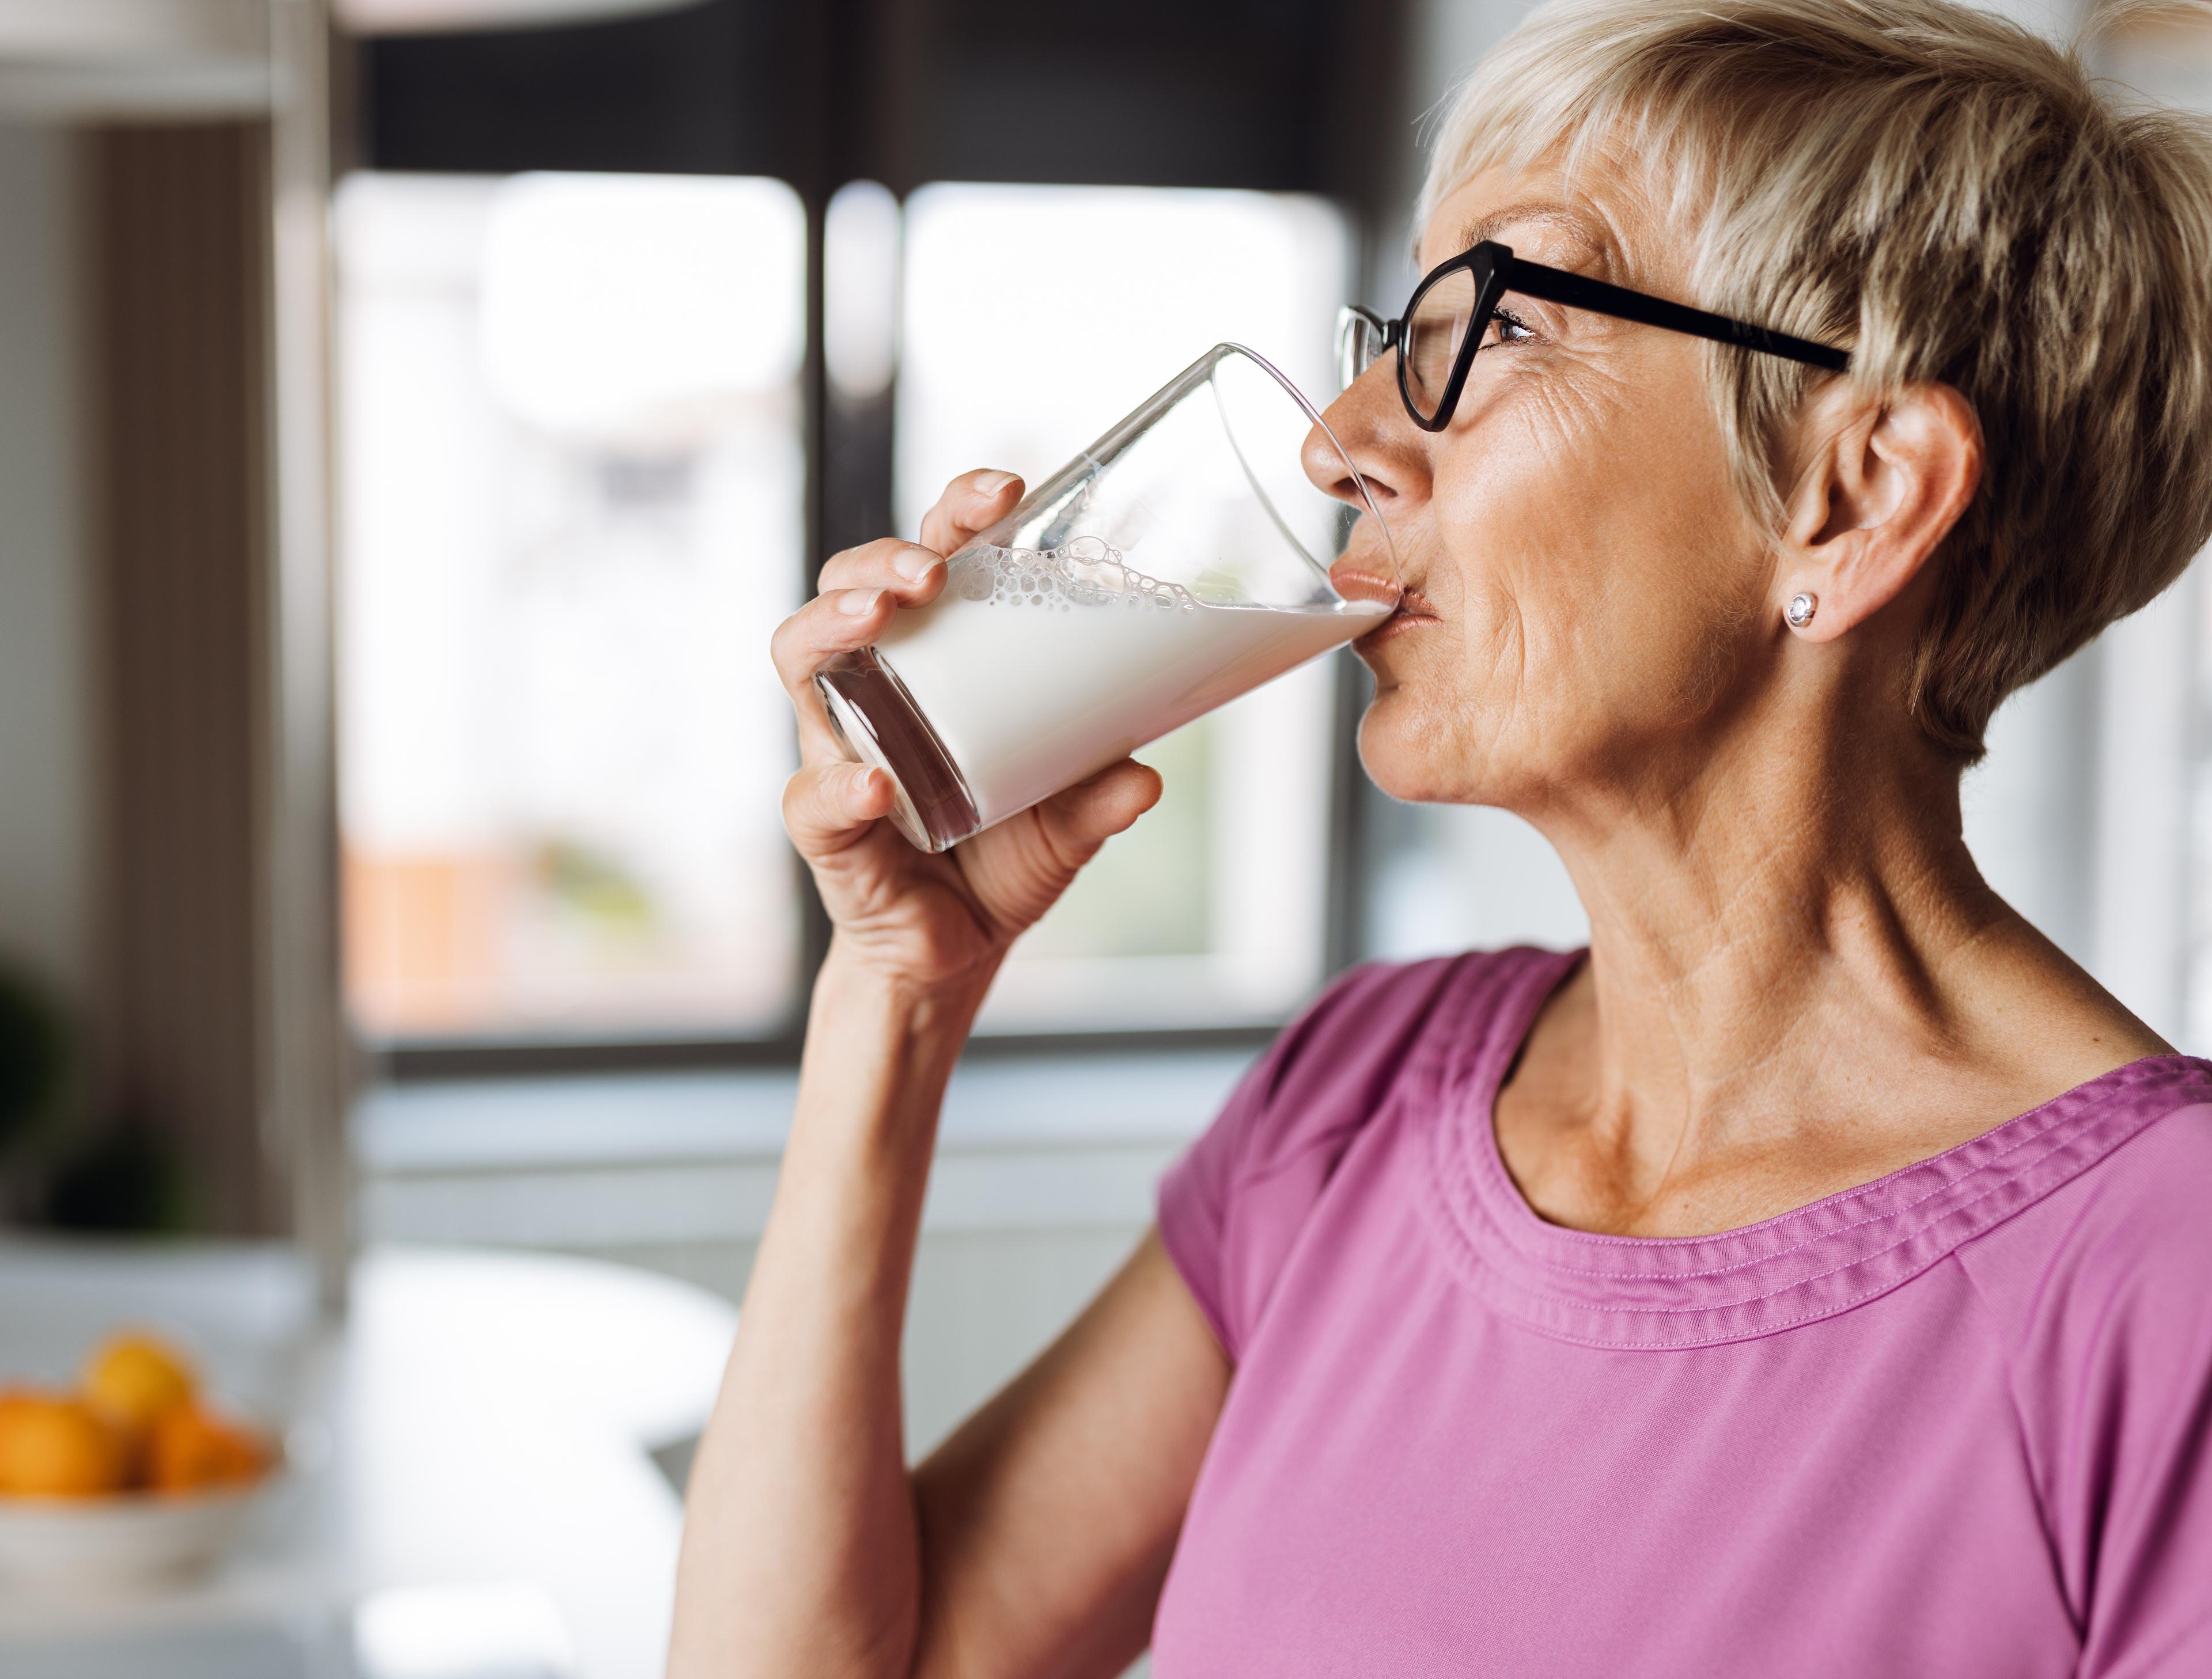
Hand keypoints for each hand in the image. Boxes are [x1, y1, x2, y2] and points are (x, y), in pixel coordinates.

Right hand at [771, 469, 1162, 991]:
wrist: (955, 955)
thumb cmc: (1002, 861)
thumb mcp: (1070, 823)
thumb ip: (1100, 798)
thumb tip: (1146, 777)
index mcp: (932, 665)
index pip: (926, 561)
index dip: (955, 513)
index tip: (1006, 489)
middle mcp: (871, 690)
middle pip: (846, 587)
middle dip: (881, 559)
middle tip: (932, 570)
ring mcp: (836, 748)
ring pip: (800, 659)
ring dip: (834, 623)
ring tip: (882, 617)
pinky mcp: (825, 824)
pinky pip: (813, 794)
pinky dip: (842, 785)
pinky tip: (877, 783)